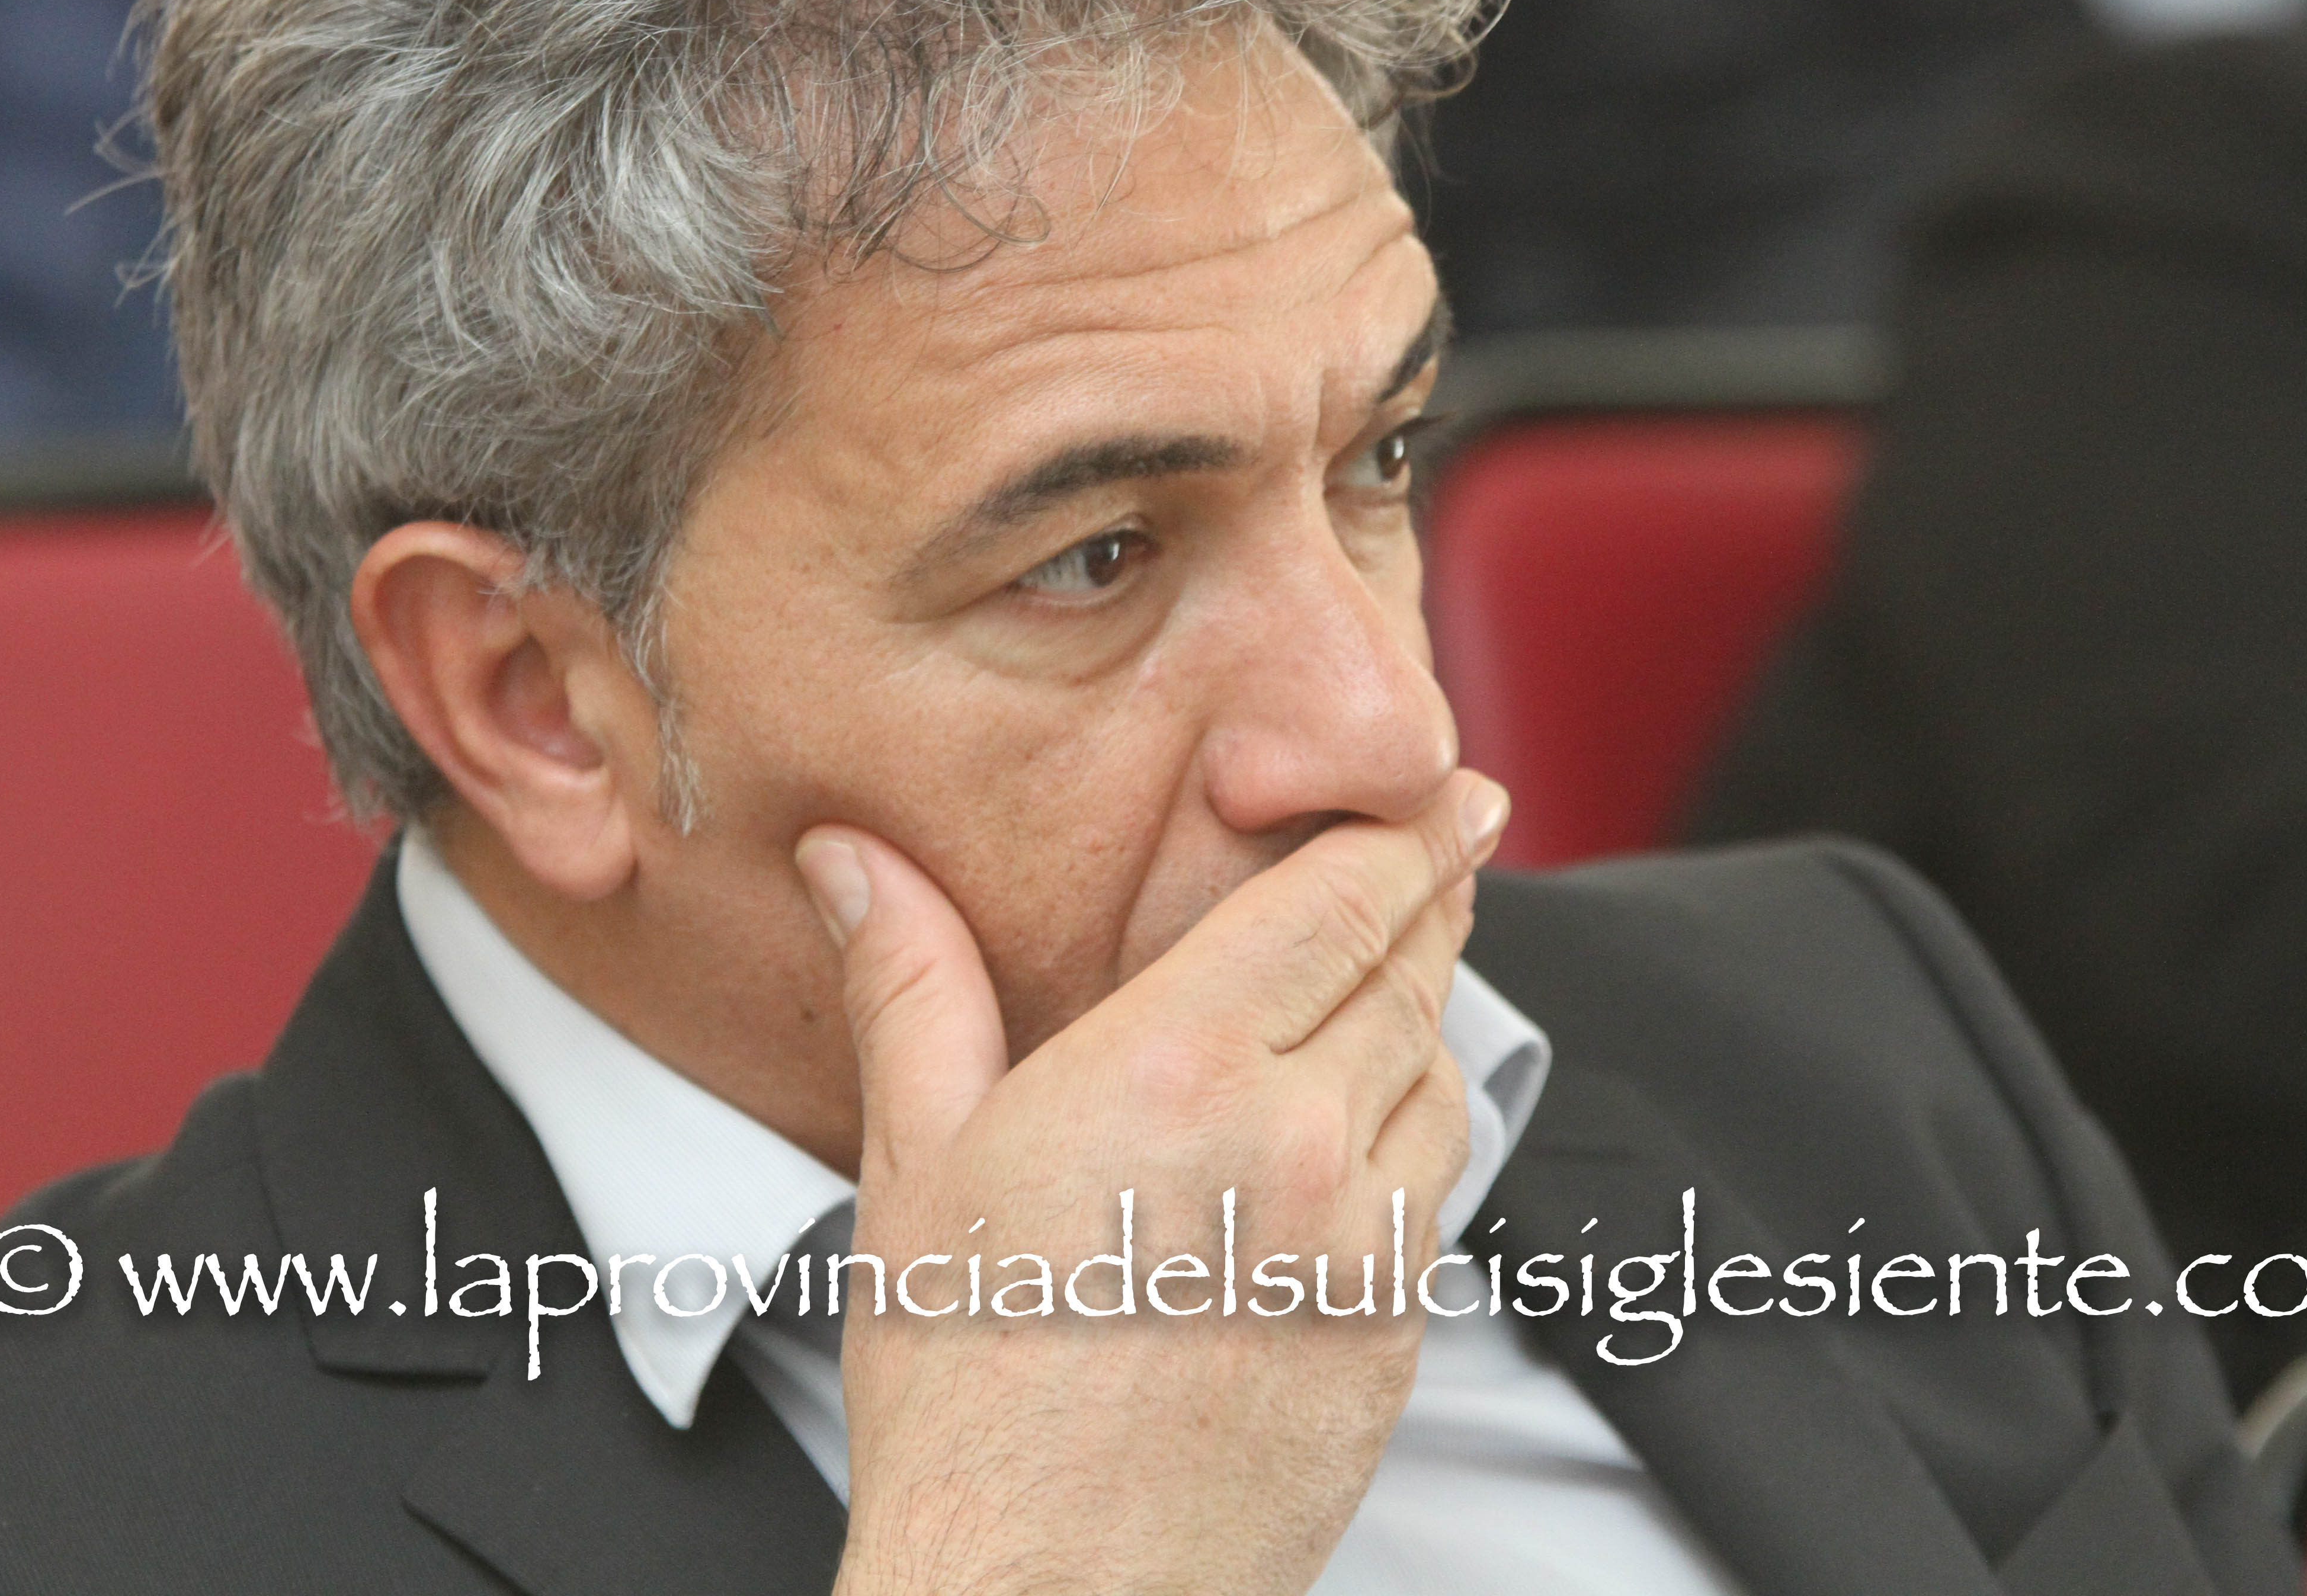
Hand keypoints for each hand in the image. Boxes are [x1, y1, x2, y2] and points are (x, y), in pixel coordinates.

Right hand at [799, 770, 1506, 1595]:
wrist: (1050, 1591)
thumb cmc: (967, 1389)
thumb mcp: (915, 1162)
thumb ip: (911, 984)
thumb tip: (852, 860)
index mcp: (1179, 1071)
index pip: (1339, 904)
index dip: (1409, 833)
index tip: (1453, 791)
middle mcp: (1296, 1141)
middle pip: (1407, 974)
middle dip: (1435, 895)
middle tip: (1454, 840)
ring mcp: (1363, 1243)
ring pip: (1439, 1075)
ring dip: (1431, 1008)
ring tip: (1411, 968)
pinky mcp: (1395, 1332)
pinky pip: (1440, 1190)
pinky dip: (1425, 1126)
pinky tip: (1384, 1117)